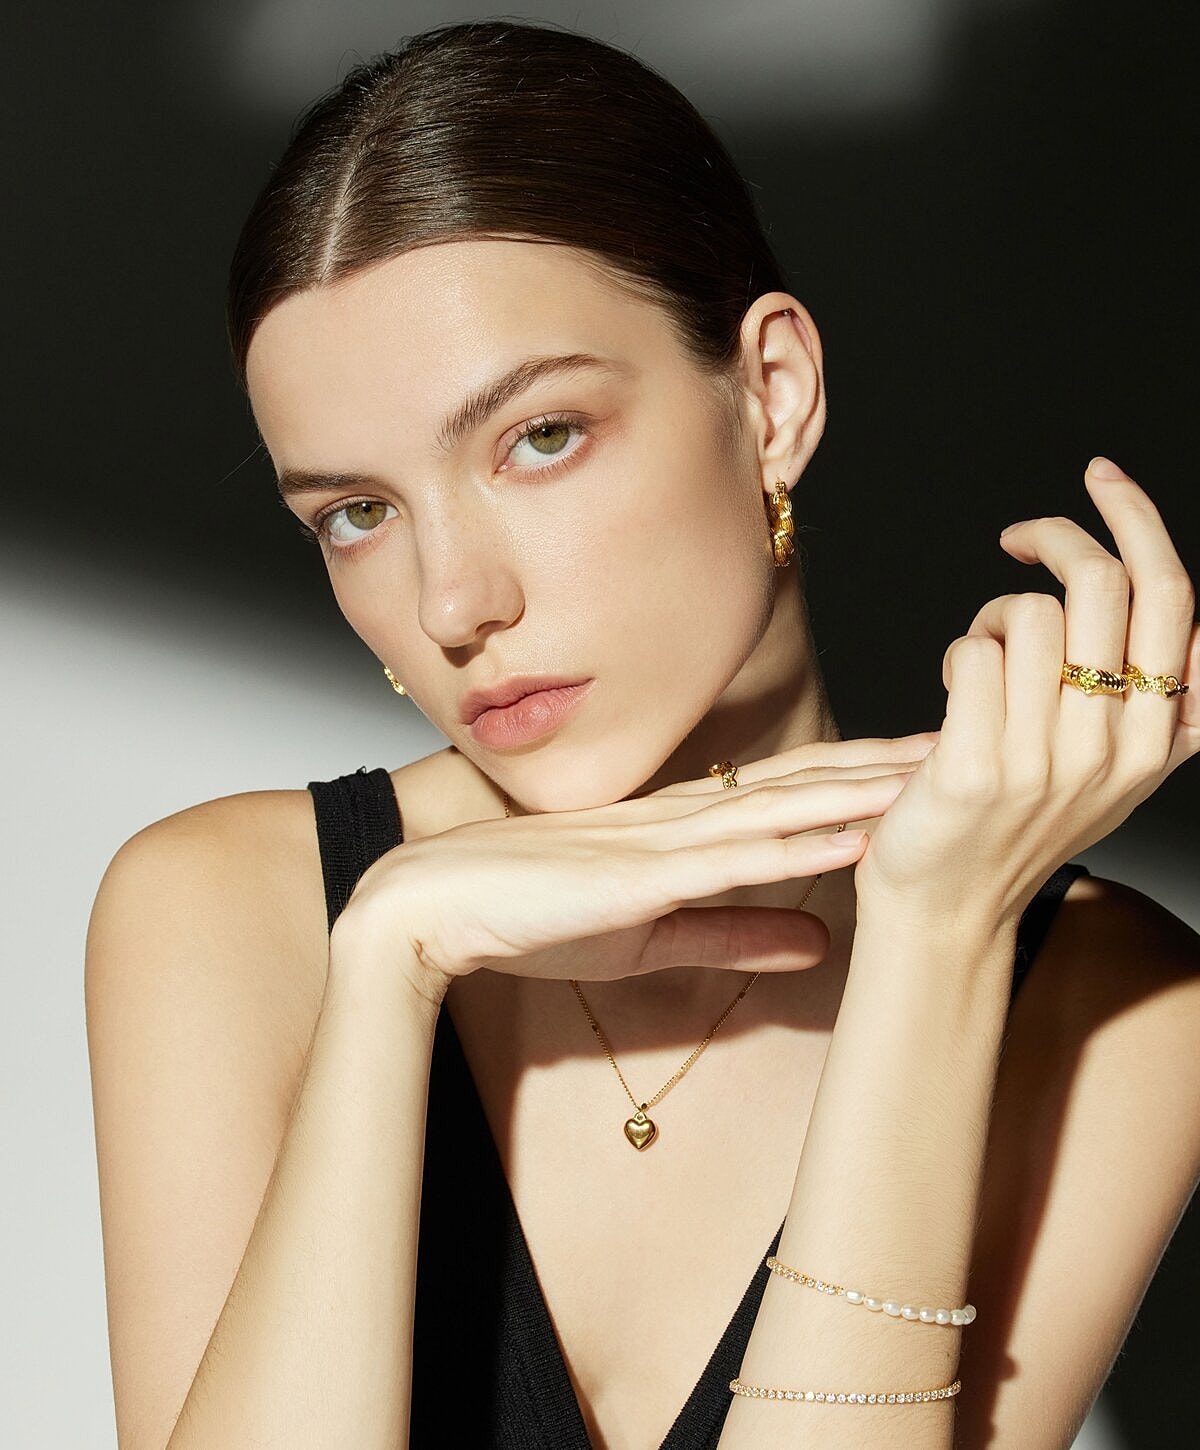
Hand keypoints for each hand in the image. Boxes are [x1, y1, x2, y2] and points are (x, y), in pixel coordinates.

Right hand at [330, 734, 937, 1000]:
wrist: (433, 906)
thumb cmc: (530, 914)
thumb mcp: (654, 935)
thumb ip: (736, 932)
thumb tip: (822, 943)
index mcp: (689, 828)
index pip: (797, 793)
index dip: (869, 776)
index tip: (936, 764)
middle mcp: (688, 820)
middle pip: (810, 783)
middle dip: (894, 764)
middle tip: (976, 738)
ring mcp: (666, 841)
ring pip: (788, 808)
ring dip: (867, 791)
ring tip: (940, 772)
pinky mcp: (641, 875)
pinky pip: (735, 858)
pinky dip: (801, 846)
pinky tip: (853, 835)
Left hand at [853, 457, 1199, 928]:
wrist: (948, 908)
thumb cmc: (1017, 824)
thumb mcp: (1114, 769)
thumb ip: (1154, 696)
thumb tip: (1167, 598)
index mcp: (1163, 739)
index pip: (1172, 597)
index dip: (1138, 519)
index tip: (1101, 477)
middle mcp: (1117, 749)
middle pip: (1103, 584)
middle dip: (1056, 536)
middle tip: (1020, 538)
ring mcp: (1048, 762)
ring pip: (1029, 614)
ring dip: (993, 619)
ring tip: (981, 666)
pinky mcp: (976, 769)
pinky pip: (973, 654)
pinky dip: (958, 657)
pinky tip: (956, 696)